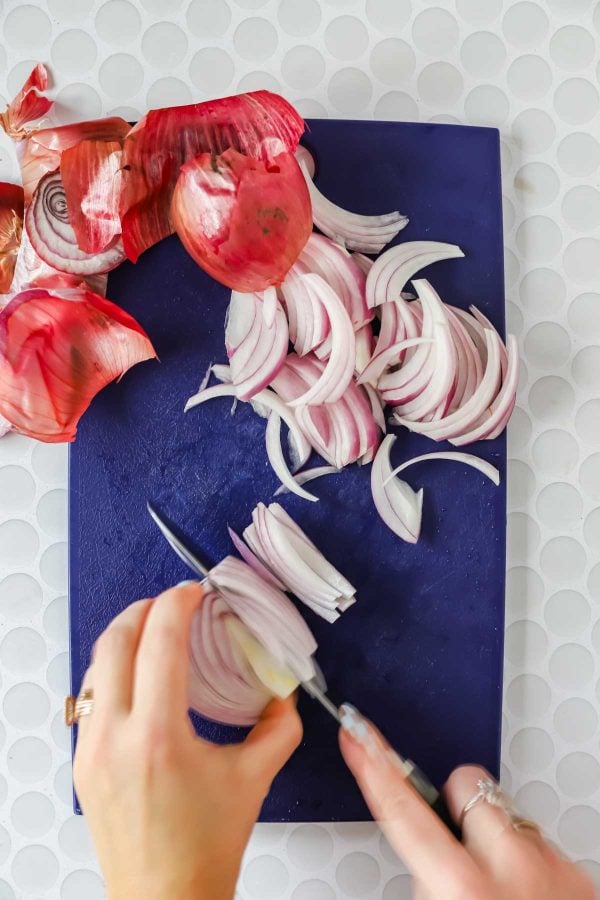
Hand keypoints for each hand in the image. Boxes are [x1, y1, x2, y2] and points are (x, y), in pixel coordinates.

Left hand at [74, 582, 301, 899]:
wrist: (165, 899)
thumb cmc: (205, 849)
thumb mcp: (254, 779)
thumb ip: (279, 726)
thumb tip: (285, 690)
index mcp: (158, 736)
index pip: (159, 641)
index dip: (177, 604)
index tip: (193, 593)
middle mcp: (115, 738)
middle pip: (115, 641)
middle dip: (144, 608)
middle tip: (172, 602)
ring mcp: (91, 751)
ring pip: (95, 667)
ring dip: (124, 638)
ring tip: (154, 632)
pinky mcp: (83, 764)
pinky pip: (90, 698)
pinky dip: (113, 672)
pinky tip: (138, 677)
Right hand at [339, 706, 593, 899]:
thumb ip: (422, 887)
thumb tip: (417, 869)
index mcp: (463, 890)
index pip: (403, 810)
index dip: (373, 764)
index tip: (357, 734)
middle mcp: (511, 870)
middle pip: (463, 784)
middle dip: (451, 806)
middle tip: (453, 849)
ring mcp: (552, 869)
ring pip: (504, 812)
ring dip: (492, 836)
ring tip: (494, 884)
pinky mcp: (580, 876)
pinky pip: (539, 840)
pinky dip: (525, 860)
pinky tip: (524, 896)